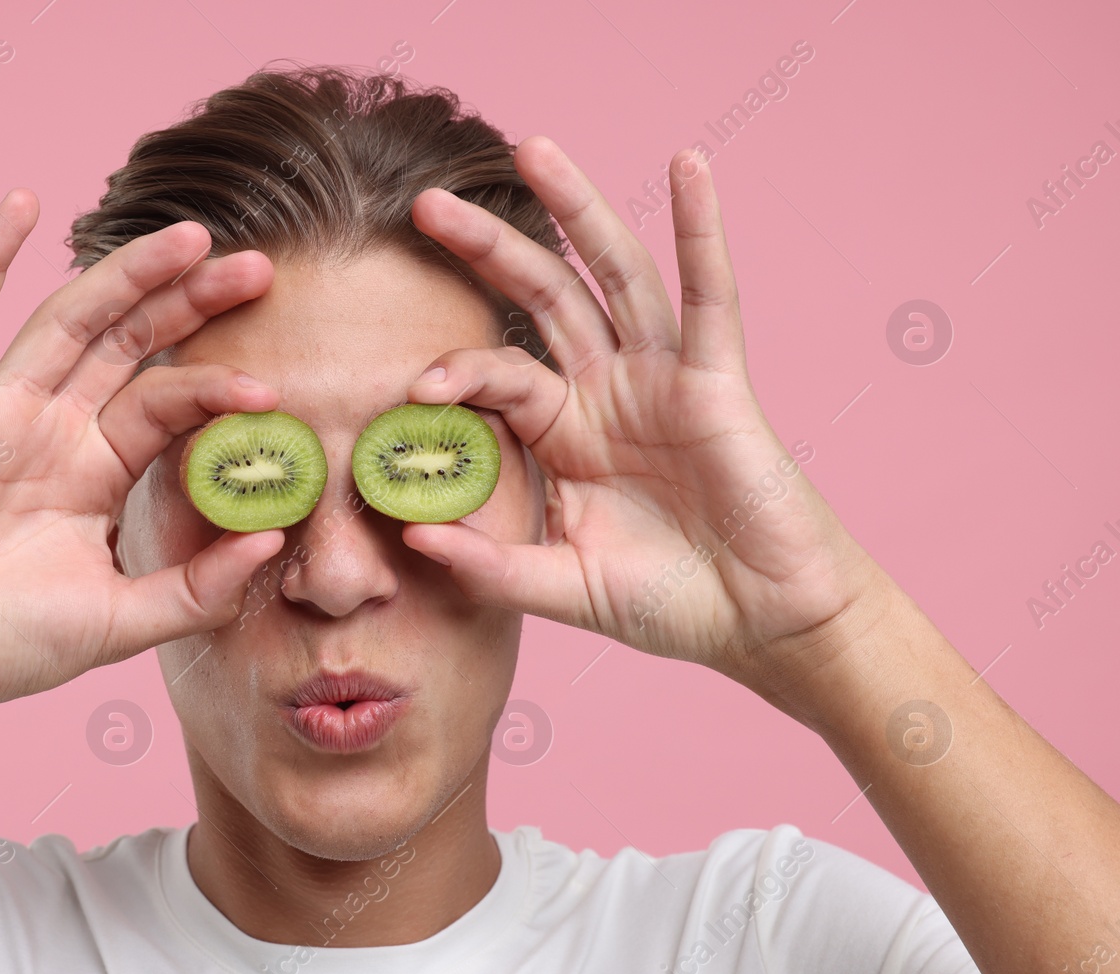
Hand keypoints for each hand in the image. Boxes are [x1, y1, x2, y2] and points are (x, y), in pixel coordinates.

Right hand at [0, 191, 284, 735]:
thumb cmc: (7, 647)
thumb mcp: (122, 621)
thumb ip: (198, 588)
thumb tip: (273, 539)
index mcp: (97, 468)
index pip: (166, 401)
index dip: (214, 387)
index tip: (270, 390)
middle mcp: (55, 427)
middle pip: (132, 342)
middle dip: (191, 301)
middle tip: (258, 267)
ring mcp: (0, 412)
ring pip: (69, 320)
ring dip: (125, 272)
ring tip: (189, 234)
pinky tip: (21, 203)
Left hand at [402, 137, 882, 681]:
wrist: (761, 624)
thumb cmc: (668, 603)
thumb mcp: (565, 587)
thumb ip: (491, 566)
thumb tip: (411, 537)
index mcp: (562, 434)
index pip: (496, 376)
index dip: (456, 371)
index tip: (414, 390)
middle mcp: (605, 392)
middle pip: (539, 298)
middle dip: (487, 248)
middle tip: (428, 204)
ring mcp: (661, 378)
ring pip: (612, 276)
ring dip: (577, 210)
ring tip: (533, 150)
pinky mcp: (718, 380)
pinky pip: (711, 295)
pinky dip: (702, 230)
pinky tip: (688, 168)